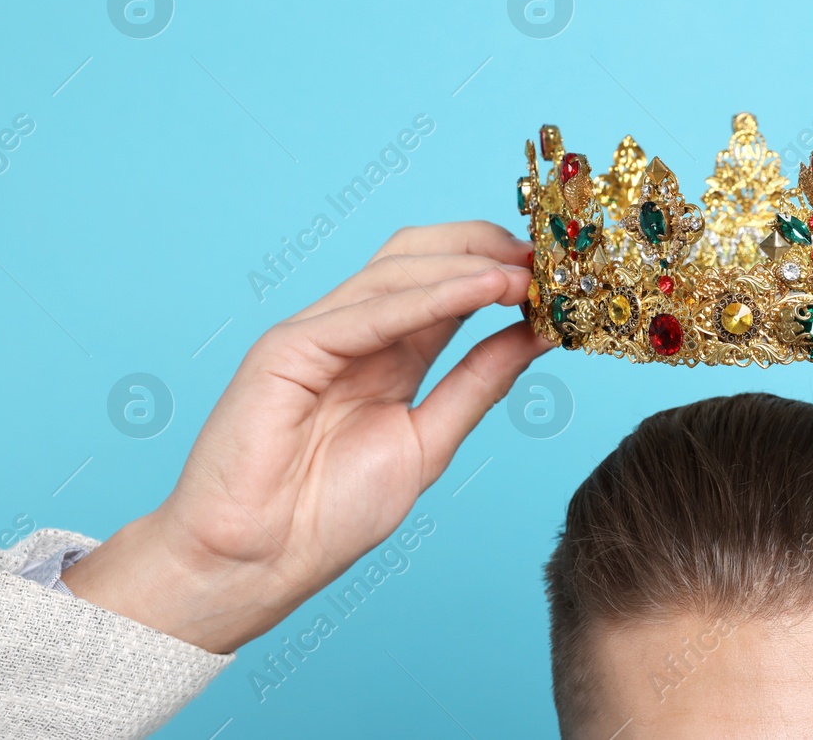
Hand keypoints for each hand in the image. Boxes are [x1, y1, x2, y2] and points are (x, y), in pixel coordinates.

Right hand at [63, 221, 548, 652]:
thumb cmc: (325, 515)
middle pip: (421, 257)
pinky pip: (370, 312)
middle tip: (549, 258)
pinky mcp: (288, 348)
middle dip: (487, 247)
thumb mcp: (429, 440)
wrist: (255, 565)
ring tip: (529, 273)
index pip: (446, 283)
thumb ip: (478, 384)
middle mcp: (353, 331)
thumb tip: (536, 334)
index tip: (558, 275)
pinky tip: (484, 290)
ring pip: (399, 271)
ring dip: (470, 266)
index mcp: (386, 351)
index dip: (499, 269)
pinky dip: (432, 296)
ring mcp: (317, 333)